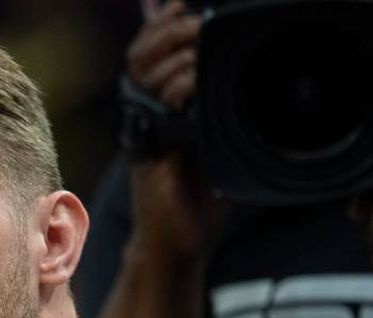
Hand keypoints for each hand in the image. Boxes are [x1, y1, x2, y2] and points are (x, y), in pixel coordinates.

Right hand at [124, 1, 224, 264]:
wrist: (178, 240)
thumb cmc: (198, 194)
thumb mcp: (215, 139)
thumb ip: (217, 105)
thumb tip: (232, 77)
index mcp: (155, 104)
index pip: (147, 50)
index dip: (158, 23)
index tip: (178, 4)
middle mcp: (142, 113)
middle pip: (140, 54)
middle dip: (167, 31)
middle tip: (198, 23)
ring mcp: (142, 130)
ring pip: (145, 74)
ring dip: (176, 55)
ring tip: (200, 47)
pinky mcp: (146, 148)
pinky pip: (157, 107)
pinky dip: (177, 90)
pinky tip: (194, 87)